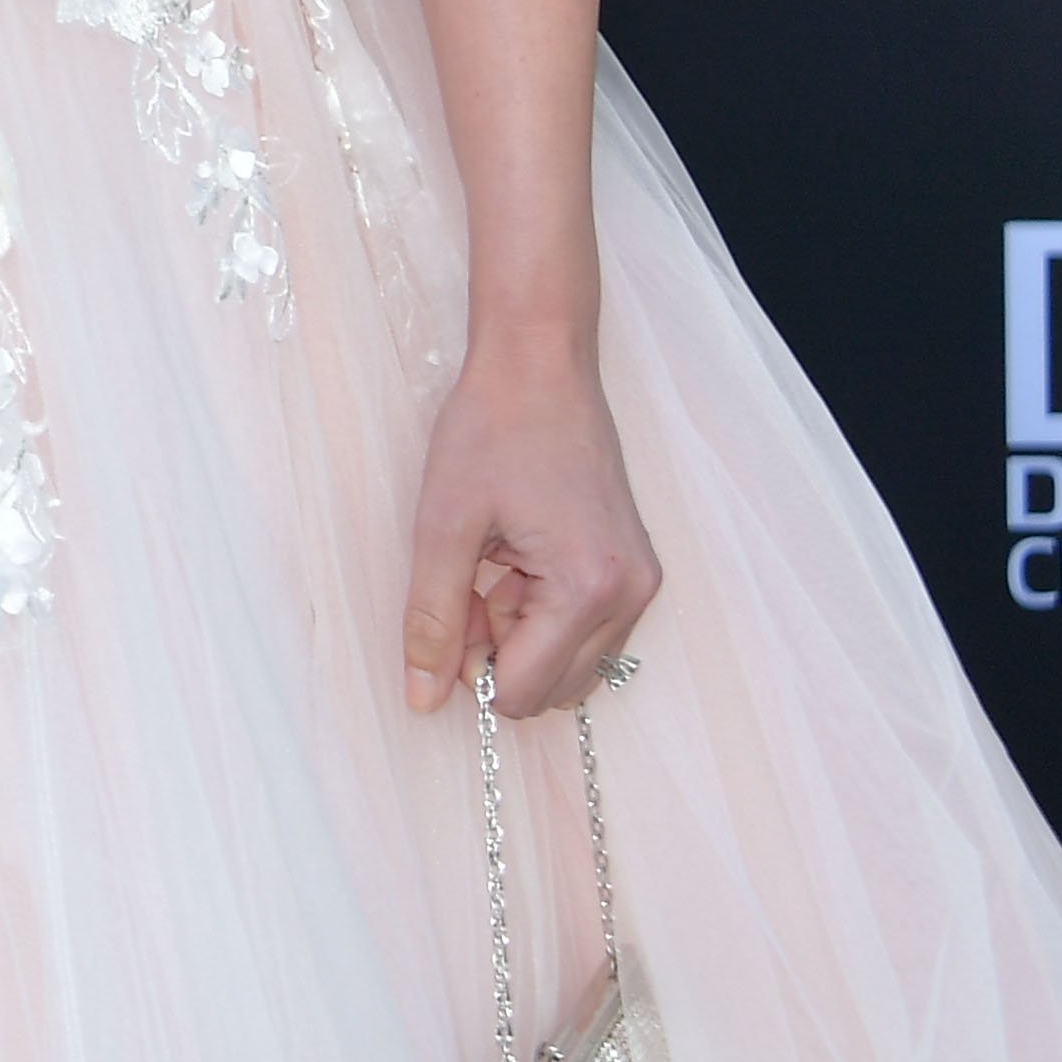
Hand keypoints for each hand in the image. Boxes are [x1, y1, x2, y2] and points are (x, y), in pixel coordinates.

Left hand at [402, 340, 657, 714]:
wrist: (541, 364)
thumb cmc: (492, 429)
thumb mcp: (444, 526)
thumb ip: (434, 619)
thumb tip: (423, 697)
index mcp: (587, 590)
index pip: (524, 692)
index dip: (471, 669)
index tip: (449, 614)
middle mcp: (629, 597)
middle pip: (552, 688)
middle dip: (498, 652)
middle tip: (469, 585)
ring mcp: (638, 584)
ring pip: (570, 664)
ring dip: (520, 634)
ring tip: (494, 564)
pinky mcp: (633, 570)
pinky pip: (586, 630)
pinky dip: (543, 613)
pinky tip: (517, 558)